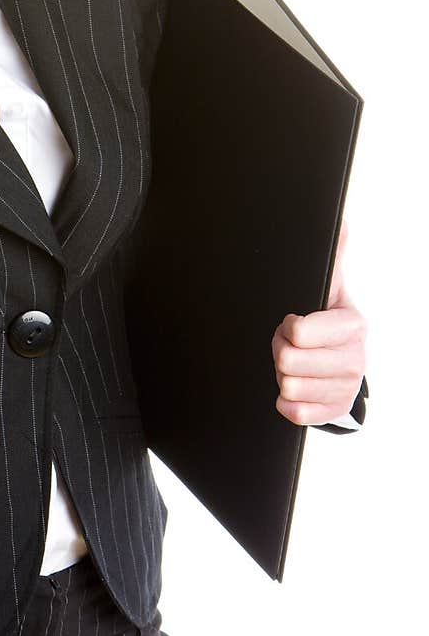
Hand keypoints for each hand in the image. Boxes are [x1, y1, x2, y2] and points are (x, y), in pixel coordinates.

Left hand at [270, 217, 367, 424]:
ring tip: (293, 362)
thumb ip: (333, 256)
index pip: (301, 332)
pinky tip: (293, 387)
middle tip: (286, 344)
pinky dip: (285, 402)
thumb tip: (341, 221)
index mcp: (353, 325)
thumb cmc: (327, 320)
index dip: (288, 327)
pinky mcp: (333, 412)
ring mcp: (346, 388)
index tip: (292, 321)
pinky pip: (295, 413)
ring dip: (281, 374)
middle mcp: (355, 358)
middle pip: (288, 361)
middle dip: (280, 350)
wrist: (338, 361)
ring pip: (288, 387)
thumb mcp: (329, 288)